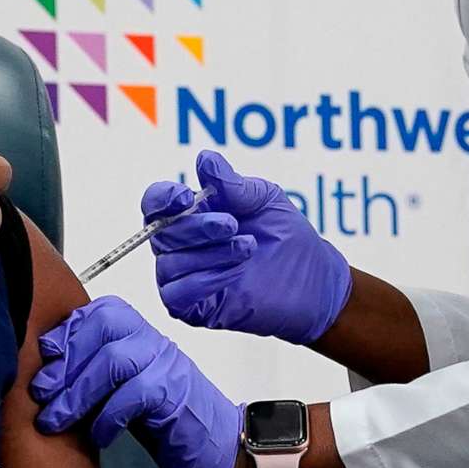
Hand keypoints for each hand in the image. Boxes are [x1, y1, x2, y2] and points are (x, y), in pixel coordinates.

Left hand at [29, 298, 241, 467]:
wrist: (219, 450)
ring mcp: (168, 366)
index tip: (42, 359)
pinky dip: (107, 417)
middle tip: (41, 395)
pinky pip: (134, 396)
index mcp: (141, 334)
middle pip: (103, 329)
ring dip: (77, 394)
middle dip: (65, 363)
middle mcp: (155, 342)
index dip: (66, 333)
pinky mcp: (176, 397)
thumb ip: (95, 373)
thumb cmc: (167, 422)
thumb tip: (45, 373)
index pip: (98, 313)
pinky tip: (99, 435)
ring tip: (56, 420)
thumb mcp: (123, 390)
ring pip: (113, 361)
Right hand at [146, 151, 352, 345]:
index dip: (162, 198)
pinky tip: (235, 272)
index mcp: (191, 214)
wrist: (313, 279)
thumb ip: (232, 184)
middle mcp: (181, 246)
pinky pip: (177, 295)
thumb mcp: (264, 200)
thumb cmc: (286, 236)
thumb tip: (205, 159)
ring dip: (209, 253)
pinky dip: (205, 280)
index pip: (156, 203)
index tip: (185, 196)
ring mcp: (185, 278)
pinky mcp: (193, 309)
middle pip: (160, 233)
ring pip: (169, 264)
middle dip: (197, 226)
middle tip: (233, 224)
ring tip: (247, 247)